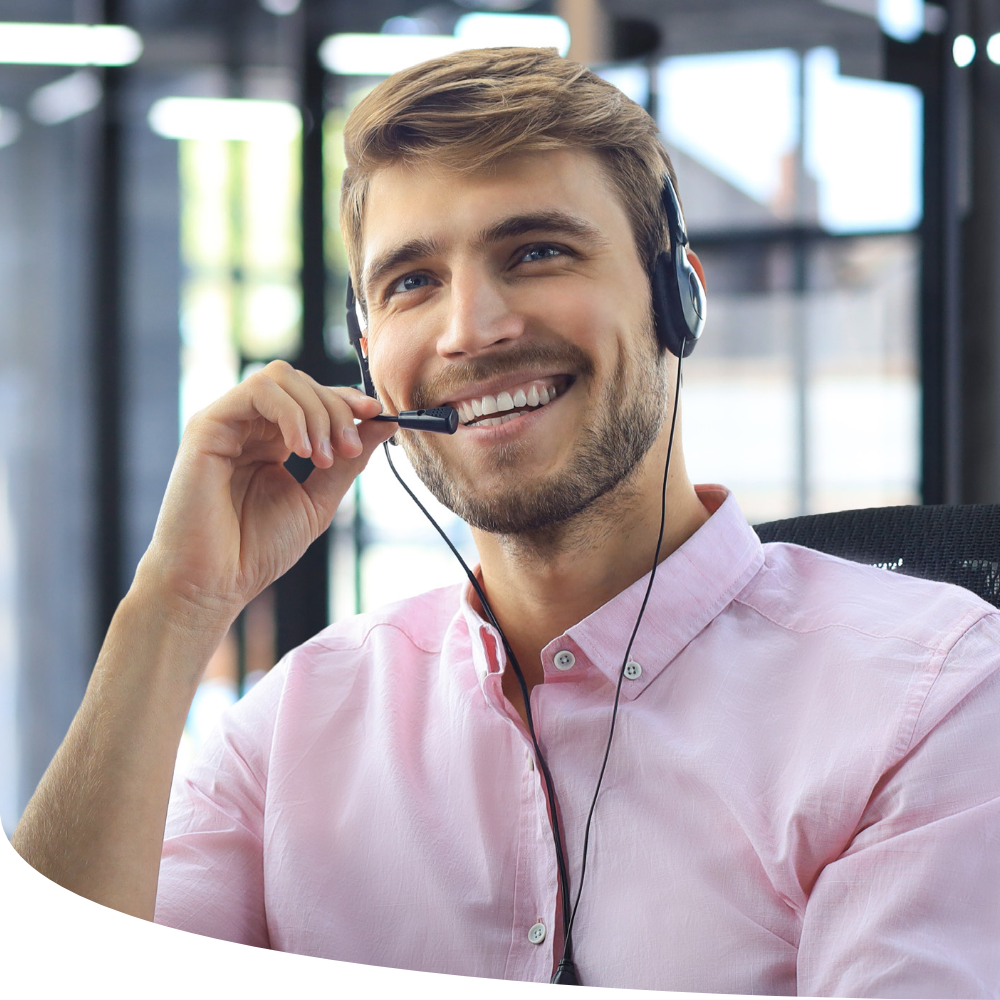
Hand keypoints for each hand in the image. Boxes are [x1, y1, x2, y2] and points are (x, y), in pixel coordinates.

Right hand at [135, 360, 393, 628]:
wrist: (214, 583)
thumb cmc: (256, 550)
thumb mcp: (318, 501)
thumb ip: (350, 462)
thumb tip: (385, 423)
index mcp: (271, 441)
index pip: (313, 397)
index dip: (347, 400)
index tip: (378, 417)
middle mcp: (247, 426)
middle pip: (301, 382)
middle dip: (336, 408)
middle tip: (349, 450)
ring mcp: (226, 422)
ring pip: (280, 378)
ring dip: (315, 411)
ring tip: (323, 458)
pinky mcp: (207, 425)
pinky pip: (257, 391)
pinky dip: (290, 414)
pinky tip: (301, 451)